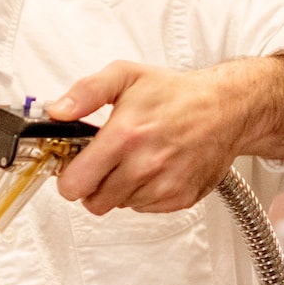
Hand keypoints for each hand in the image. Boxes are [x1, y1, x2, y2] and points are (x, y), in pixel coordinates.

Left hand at [48, 60, 244, 214]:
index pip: (75, 184)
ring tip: (133, 160)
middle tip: (102, 163)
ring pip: (118, 205)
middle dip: (91, 184)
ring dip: (118, 188)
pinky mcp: (180, 198)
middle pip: (93, 201)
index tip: (73, 165)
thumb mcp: (124, 76)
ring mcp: (164, 186)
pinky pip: (144, 208)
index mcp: (125, 136)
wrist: (226, 108)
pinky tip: (152, 168)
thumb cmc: (177, 93)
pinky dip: (142, 193)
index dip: (68, 176)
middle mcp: (144, 166)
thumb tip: (57, 111)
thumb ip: (84, 93)